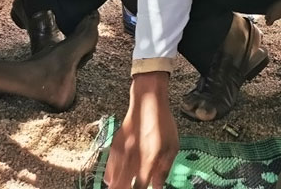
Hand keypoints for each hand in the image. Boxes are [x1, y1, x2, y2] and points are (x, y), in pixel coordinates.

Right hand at [105, 74, 178, 188]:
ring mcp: (122, 151)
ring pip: (113, 178)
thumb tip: (158, 186)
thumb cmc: (162, 122)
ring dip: (117, 186)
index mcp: (149, 159)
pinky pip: (108, 165)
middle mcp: (132, 157)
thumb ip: (164, 169)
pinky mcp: (115, 145)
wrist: (147, 101)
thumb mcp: (172, 146)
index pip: (140, 186)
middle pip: (122, 185)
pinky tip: (111, 181)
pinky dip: (109, 176)